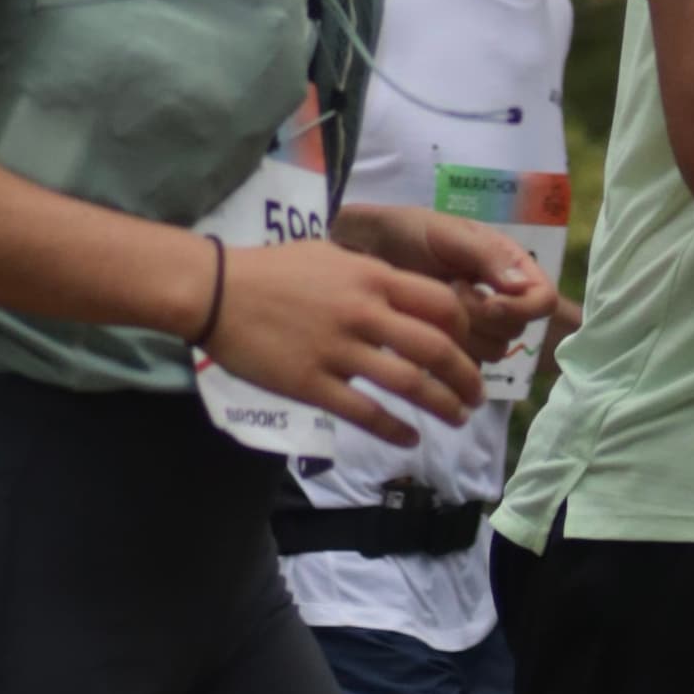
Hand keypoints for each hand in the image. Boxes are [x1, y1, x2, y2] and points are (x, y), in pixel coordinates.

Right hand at [207, 237, 487, 445]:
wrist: (215, 291)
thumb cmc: (271, 269)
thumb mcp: (330, 255)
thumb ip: (369, 274)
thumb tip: (400, 291)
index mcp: (371, 278)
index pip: (441, 304)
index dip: (467, 331)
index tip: (471, 348)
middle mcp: (363, 313)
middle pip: (436, 348)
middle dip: (466, 377)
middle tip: (478, 395)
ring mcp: (338, 350)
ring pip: (408, 384)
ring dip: (442, 406)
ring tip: (457, 419)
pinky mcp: (312, 383)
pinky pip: (365, 413)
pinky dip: (395, 430)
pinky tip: (409, 438)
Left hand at [332, 200, 561, 368]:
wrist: (366, 249)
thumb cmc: (408, 231)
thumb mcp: (449, 234)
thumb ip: (486, 257)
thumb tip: (521, 288)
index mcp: (509, 266)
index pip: (543, 300)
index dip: (521, 308)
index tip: (488, 300)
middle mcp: (501, 297)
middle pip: (517, 330)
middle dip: (481, 316)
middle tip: (450, 292)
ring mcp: (478, 325)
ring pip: (493, 351)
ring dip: (461, 332)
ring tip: (431, 306)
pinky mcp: (454, 347)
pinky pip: (464, 366)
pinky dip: (445, 350)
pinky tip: (423, 326)